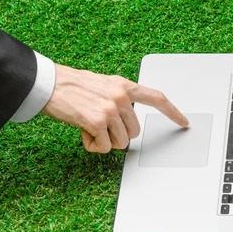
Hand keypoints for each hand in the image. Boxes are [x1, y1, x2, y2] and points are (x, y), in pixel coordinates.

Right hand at [41, 64, 188, 152]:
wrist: (48, 84)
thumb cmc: (73, 87)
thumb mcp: (103, 85)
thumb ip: (120, 98)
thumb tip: (129, 122)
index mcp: (125, 85)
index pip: (157, 98)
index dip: (173, 112)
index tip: (184, 122)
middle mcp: (121, 96)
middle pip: (134, 132)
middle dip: (117, 135)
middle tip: (97, 124)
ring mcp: (110, 108)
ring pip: (121, 143)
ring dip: (104, 140)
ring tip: (88, 125)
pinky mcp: (97, 121)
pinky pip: (104, 147)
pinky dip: (92, 145)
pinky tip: (82, 132)